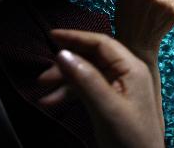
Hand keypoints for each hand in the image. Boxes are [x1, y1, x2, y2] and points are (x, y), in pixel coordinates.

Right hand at [39, 29, 163, 147]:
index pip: (102, 43)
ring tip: (42, 91)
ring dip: (65, 81)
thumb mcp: (106, 108)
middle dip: (66, 64)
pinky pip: (88, 89)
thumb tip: (63, 54)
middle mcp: (127, 73)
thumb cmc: (130, 138)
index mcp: (132, 68)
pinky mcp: (112, 101)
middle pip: (92, 58)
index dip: (76, 37)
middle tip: (42, 77)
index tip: (51, 36)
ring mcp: (120, 87)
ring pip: (87, 74)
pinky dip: (70, 94)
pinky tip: (52, 102)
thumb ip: (86, 80)